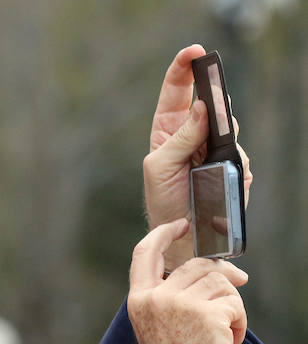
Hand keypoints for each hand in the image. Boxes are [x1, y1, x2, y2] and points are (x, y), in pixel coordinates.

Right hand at [128, 219, 248, 343]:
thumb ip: (169, 300)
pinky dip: (239, 321)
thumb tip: (212, 272)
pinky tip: (230, 341)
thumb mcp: (159, 330)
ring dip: (231, 305)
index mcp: (139, 302)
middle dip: (222, 277)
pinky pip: (234, 302)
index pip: (145, 254)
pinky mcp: (206, 313)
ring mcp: (179, 304)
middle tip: (238, 289)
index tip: (181, 226)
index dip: (164, 234)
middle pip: (197, 265)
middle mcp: (155, 298)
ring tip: (226, 332)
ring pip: (219, 282)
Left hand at [143, 45, 252, 270]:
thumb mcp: (160, 168)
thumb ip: (180, 138)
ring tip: (208, 163)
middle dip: (216, 101)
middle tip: (215, 106)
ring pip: (231, 127)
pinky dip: (233, 166)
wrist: (181, 235)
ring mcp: (214, 149)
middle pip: (212, 102)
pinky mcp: (230, 166)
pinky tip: (218, 181)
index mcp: (168, 129)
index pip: (177, 89)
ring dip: (225, 139)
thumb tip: (201, 108)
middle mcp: (193, 134)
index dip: (185, 67)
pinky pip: (240, 156)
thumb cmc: (162, 201)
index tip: (195, 53)